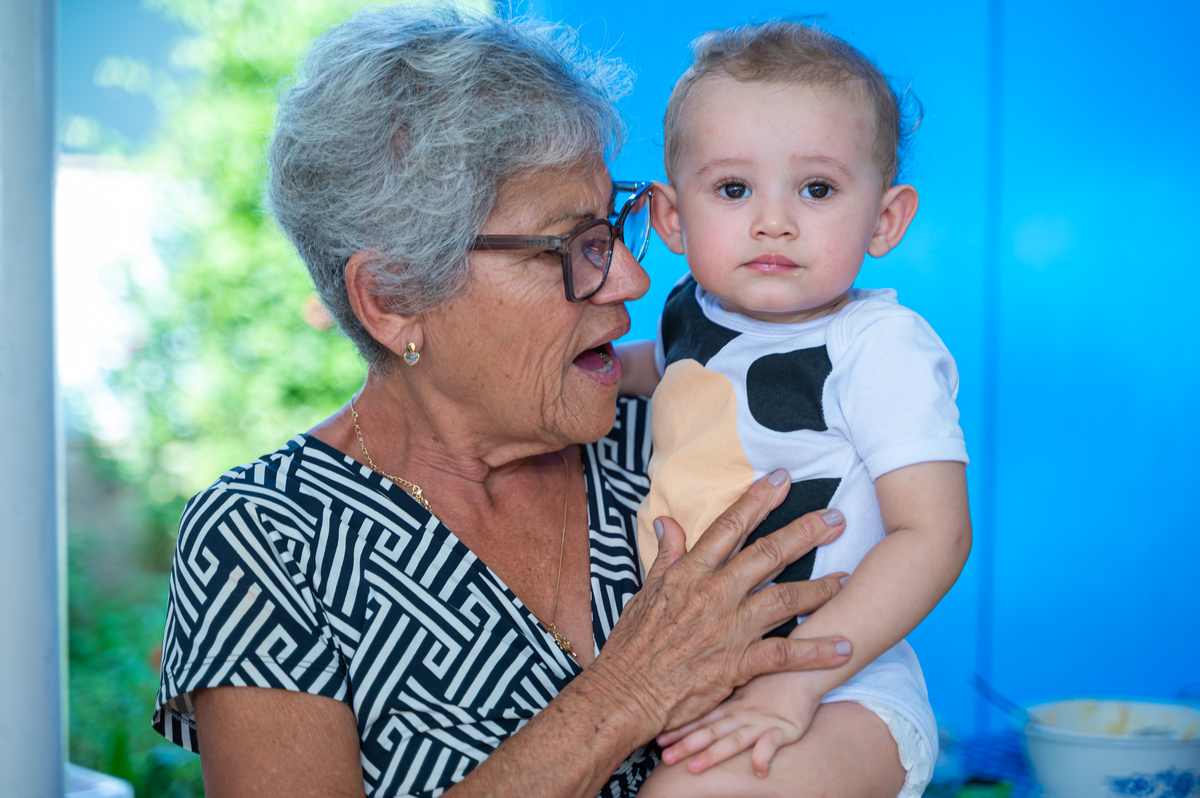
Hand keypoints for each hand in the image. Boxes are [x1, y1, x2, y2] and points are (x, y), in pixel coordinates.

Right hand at [583, 470, 850, 740]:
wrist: (625, 693)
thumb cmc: (632, 646)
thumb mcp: (644, 592)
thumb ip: (666, 556)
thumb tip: (668, 520)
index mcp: (690, 573)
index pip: (729, 526)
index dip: (757, 500)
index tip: (782, 479)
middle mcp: (714, 594)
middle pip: (767, 554)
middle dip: (805, 532)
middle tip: (836, 517)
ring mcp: (728, 628)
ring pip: (784, 599)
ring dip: (820, 588)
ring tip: (847, 578)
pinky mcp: (737, 664)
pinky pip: (785, 655)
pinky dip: (817, 651)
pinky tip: (844, 647)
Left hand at [657, 671, 823, 777]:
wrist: (805, 668)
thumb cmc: (774, 679)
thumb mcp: (745, 690)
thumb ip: (725, 701)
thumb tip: (699, 705)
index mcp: (731, 707)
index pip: (701, 720)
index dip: (679, 730)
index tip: (656, 739)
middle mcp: (741, 715)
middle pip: (710, 732)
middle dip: (686, 746)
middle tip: (664, 757)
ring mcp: (761, 722)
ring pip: (733, 739)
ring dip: (713, 754)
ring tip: (694, 767)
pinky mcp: (785, 728)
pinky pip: (773, 743)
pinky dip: (764, 755)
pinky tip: (758, 770)